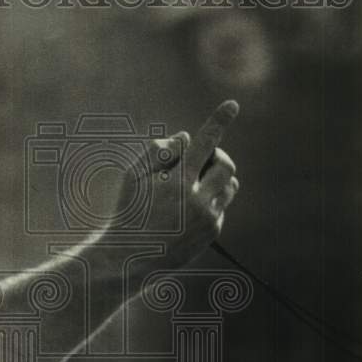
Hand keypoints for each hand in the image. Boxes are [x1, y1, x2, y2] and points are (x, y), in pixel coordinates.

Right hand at [112, 99, 240, 268]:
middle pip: (225, 164)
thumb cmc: (129, 212)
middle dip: (215, 158)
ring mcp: (208, 217)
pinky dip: (210, 200)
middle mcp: (198, 199)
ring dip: (216, 178)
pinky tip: (186, 211)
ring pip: (229, 185)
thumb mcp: (133, 177)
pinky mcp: (212, 231)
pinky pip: (222, 206)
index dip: (219, 121)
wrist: (131, 257)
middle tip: (196, 163)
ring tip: (192, 186)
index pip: (204, 143)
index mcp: (177, 181)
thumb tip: (186, 137)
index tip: (232, 104)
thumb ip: (159, 151)